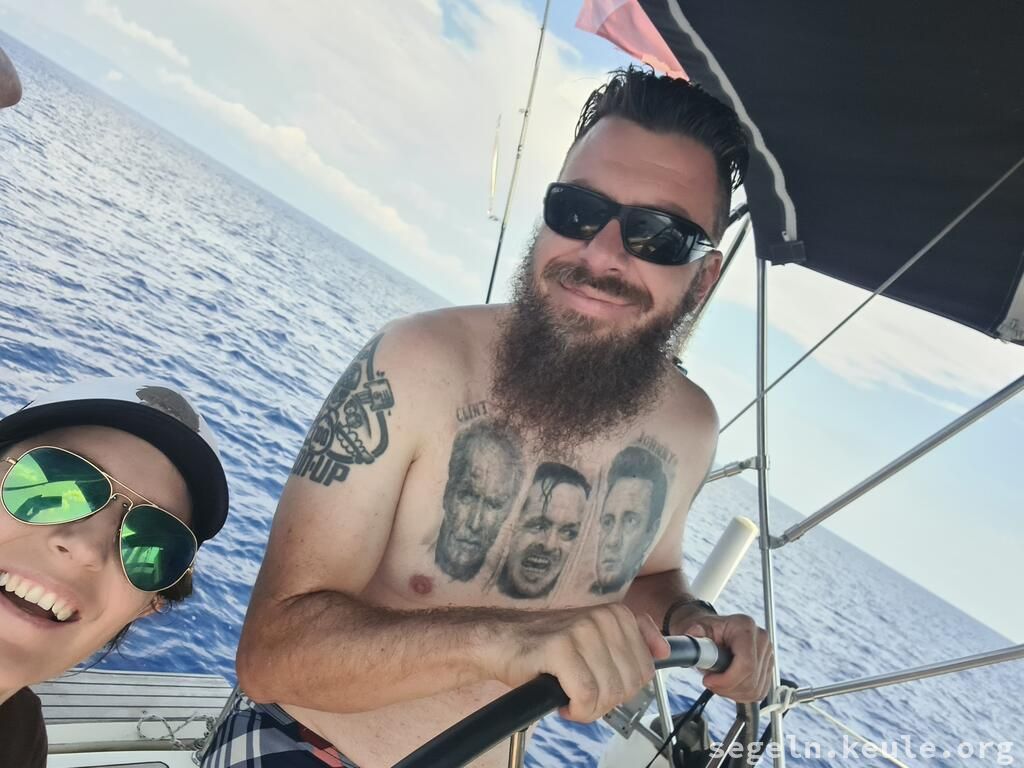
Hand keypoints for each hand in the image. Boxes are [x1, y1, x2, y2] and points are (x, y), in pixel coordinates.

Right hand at [486, 604, 669, 722]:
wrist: (503, 641)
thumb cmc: (549, 645)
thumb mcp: (597, 636)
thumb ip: (633, 638)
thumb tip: (664, 651)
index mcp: (616, 615)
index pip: (644, 671)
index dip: (622, 689)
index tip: (600, 684)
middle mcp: (602, 618)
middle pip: (627, 685)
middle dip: (606, 701)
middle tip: (582, 695)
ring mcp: (581, 631)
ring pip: (608, 692)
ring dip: (589, 708)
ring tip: (570, 698)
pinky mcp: (560, 647)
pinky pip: (585, 695)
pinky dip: (576, 709)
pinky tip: (563, 703)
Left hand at [682, 613, 772, 702]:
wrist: (713, 632)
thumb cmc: (706, 631)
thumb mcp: (697, 628)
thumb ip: (695, 632)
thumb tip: (695, 633)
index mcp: (745, 627)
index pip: (746, 664)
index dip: (727, 680)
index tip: (708, 680)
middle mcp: (761, 640)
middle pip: (751, 680)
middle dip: (726, 687)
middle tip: (709, 682)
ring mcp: (767, 655)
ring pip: (755, 690)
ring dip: (732, 692)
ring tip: (717, 682)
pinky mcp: (768, 669)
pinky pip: (758, 693)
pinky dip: (740, 695)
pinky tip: (727, 685)